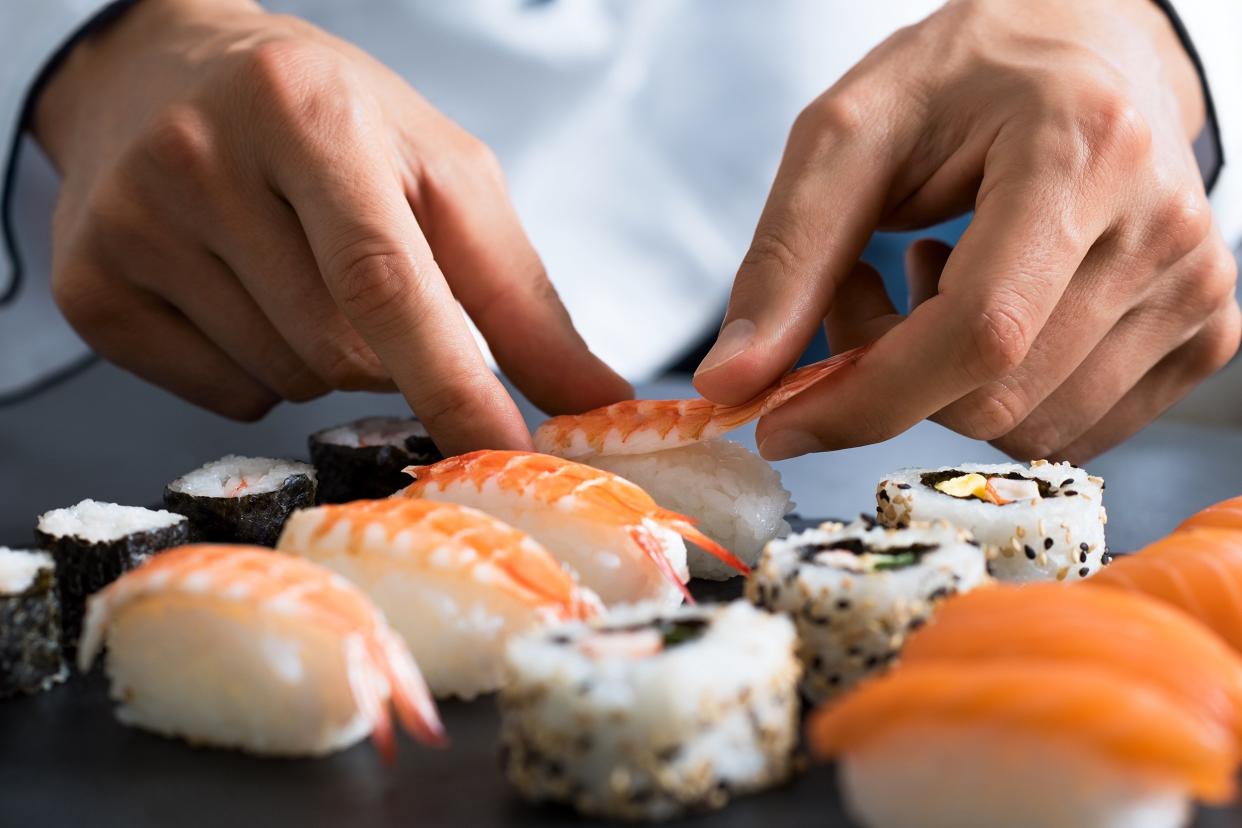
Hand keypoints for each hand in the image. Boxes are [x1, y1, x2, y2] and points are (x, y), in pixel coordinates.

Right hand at [33, 0, 629, 453]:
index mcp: (310, 116)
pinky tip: (242, 294)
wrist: (165, 71)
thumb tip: (597, 404)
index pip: (387, 280)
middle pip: (342, 352)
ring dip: (326, 359)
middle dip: (390, 354)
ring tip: (296, 268)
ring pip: (287, 381)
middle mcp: (204, 161)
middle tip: (368, 278)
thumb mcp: (439, 172)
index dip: (454, 384)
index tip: (509, 459)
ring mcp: (134, 226)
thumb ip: (520, 295)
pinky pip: (225, 397)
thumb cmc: (325, 118)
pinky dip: (261, 374)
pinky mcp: (93, 287)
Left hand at [694, 0, 1239, 462]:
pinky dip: (998, 394)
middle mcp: (1164, 229)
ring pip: (1024, 427)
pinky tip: (991, 305)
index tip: (779, 421)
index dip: (863, 399)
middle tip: (859, 287)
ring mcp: (1196, 288)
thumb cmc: (965, 80)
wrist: (1088, 50)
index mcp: (1082, 151)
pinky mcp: (1204, 332)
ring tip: (930, 279)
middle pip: (991, 397)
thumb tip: (729, 386)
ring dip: (939, 386)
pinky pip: (1068, 430)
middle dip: (888, 376)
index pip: (976, 334)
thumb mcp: (849, 135)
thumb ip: (785, 258)